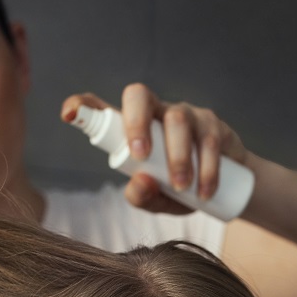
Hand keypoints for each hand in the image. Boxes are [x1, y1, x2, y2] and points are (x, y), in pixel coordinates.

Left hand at [61, 84, 250, 213]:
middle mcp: (156, 113)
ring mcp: (186, 115)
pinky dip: (207, 167)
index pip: (105, 109)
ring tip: (181, 188)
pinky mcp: (213, 125)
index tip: (68, 114)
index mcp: (134, 128)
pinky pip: (209, 138)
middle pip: (140, 95)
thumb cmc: (181, 189)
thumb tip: (139, 182)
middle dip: (137, 123)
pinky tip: (204, 190)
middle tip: (141, 157)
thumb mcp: (157, 200)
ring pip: (177, 119)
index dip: (84, 105)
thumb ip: (142, 196)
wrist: (228, 190)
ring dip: (178, 155)